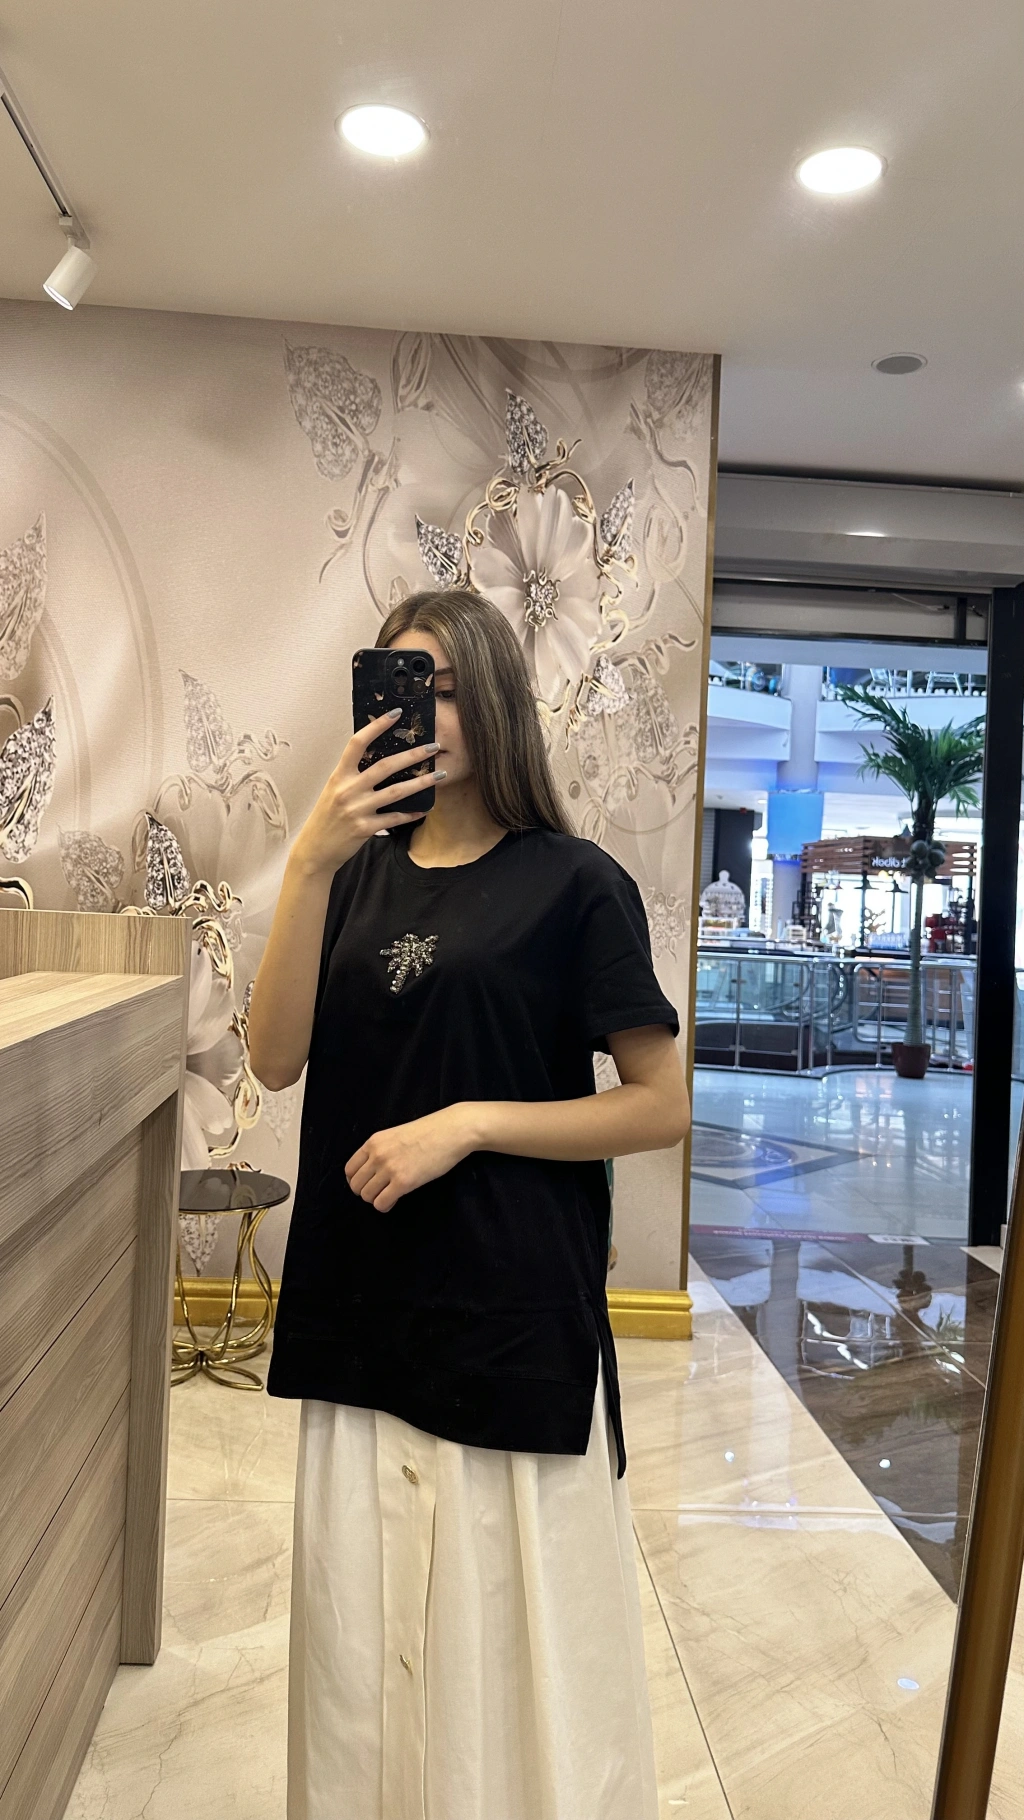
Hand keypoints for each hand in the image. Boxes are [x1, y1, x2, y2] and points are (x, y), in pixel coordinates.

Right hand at [291, 710, 441, 877]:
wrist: (315, 849)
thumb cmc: (326, 817)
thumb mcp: (334, 790)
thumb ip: (352, 775)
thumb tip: (376, 758)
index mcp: (340, 775)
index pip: (357, 743)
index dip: (376, 726)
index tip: (395, 714)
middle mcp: (348, 789)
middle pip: (385, 766)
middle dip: (412, 755)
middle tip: (432, 747)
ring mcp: (357, 809)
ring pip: (395, 792)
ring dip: (421, 783)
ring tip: (439, 775)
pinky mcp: (365, 828)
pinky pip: (394, 818)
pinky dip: (410, 813)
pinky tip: (425, 809)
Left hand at [345, 1105, 474, 1210]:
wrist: (451, 1131)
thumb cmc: (429, 1132)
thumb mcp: (396, 1135)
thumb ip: (381, 1150)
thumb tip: (373, 1171)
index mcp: (373, 1142)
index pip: (349, 1169)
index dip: (356, 1181)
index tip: (367, 1184)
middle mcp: (377, 1155)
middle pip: (356, 1185)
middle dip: (365, 1192)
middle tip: (380, 1192)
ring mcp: (389, 1169)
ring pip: (367, 1196)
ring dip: (376, 1200)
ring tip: (389, 1196)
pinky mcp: (403, 1182)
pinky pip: (382, 1203)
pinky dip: (385, 1206)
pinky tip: (394, 1200)